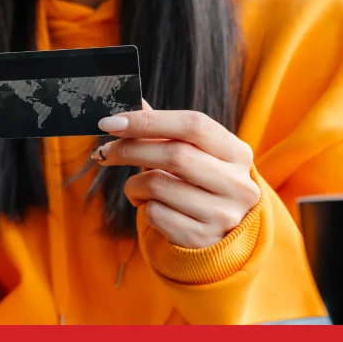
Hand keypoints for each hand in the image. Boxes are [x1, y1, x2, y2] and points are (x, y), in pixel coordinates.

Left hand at [92, 101, 259, 248]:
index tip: (112, 122)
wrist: (222, 235)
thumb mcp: (194, 155)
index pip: (193, 125)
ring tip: (137, 188)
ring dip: (134, 184)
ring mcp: (222, 214)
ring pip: (157, 186)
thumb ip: (165, 130)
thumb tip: (133, 103)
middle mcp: (237, 184)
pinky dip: (142, 207)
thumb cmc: (199, 185)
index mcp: (237, 153)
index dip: (148, 121)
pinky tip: (152, 207)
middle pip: (174, 154)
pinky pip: (154, 214)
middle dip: (130, 149)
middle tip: (105, 151)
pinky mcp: (201, 239)